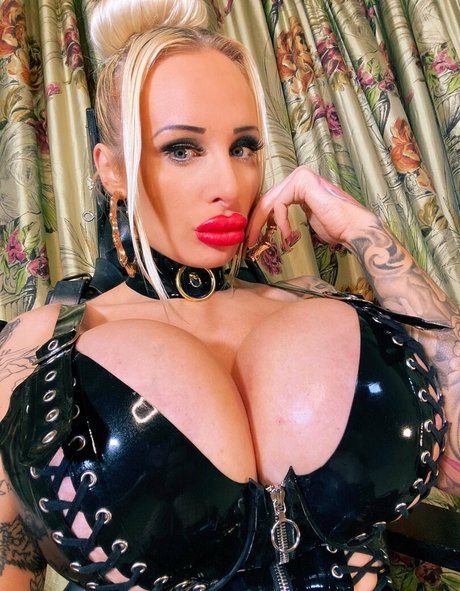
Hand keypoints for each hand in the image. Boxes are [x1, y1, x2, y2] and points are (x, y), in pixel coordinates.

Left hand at [246, 166, 375, 250]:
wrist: (354, 228)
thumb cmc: (336, 227)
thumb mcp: (305, 221)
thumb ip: (287, 217)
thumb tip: (269, 225)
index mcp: (299, 185)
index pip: (270, 201)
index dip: (258, 220)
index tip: (252, 238)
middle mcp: (299, 177)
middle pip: (266, 200)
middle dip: (254, 223)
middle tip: (247, 242)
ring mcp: (301, 177)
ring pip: (268, 202)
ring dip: (260, 225)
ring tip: (257, 241)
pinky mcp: (302, 182)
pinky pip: (279, 205)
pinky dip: (281, 222)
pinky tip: (289, 235)